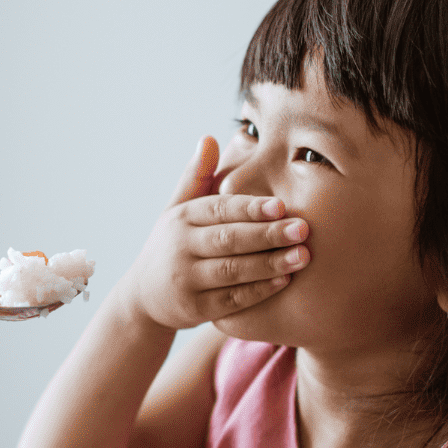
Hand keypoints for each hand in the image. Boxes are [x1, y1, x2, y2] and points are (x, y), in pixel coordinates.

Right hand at [120, 137, 309, 330]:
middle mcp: (181, 248)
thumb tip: (209, 138)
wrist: (144, 296)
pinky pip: (232, 300)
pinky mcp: (195, 309)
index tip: (282, 205)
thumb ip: (197, 176)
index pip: (218, 209)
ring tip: (303, 255)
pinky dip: (259, 291)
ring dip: (270, 263)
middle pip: (228, 239)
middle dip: (267, 234)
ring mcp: (186, 280)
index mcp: (181, 219)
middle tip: (304, 228)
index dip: (250, 208)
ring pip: (232, 271)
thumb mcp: (176, 209)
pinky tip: (286, 281)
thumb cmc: (172, 244)